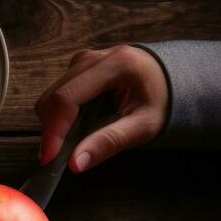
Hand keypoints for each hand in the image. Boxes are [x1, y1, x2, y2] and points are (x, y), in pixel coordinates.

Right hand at [35, 44, 167, 171]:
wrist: (173, 79)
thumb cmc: (161, 102)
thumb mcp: (143, 126)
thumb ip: (109, 142)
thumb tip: (74, 163)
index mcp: (114, 65)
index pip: (67, 98)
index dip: (53, 130)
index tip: (48, 159)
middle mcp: (93, 57)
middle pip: (53, 97)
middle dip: (51, 130)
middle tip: (61, 155)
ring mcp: (83, 60)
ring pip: (50, 96)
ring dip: (54, 123)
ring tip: (76, 138)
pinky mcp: (78, 67)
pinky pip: (56, 94)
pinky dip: (59, 115)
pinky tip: (78, 124)